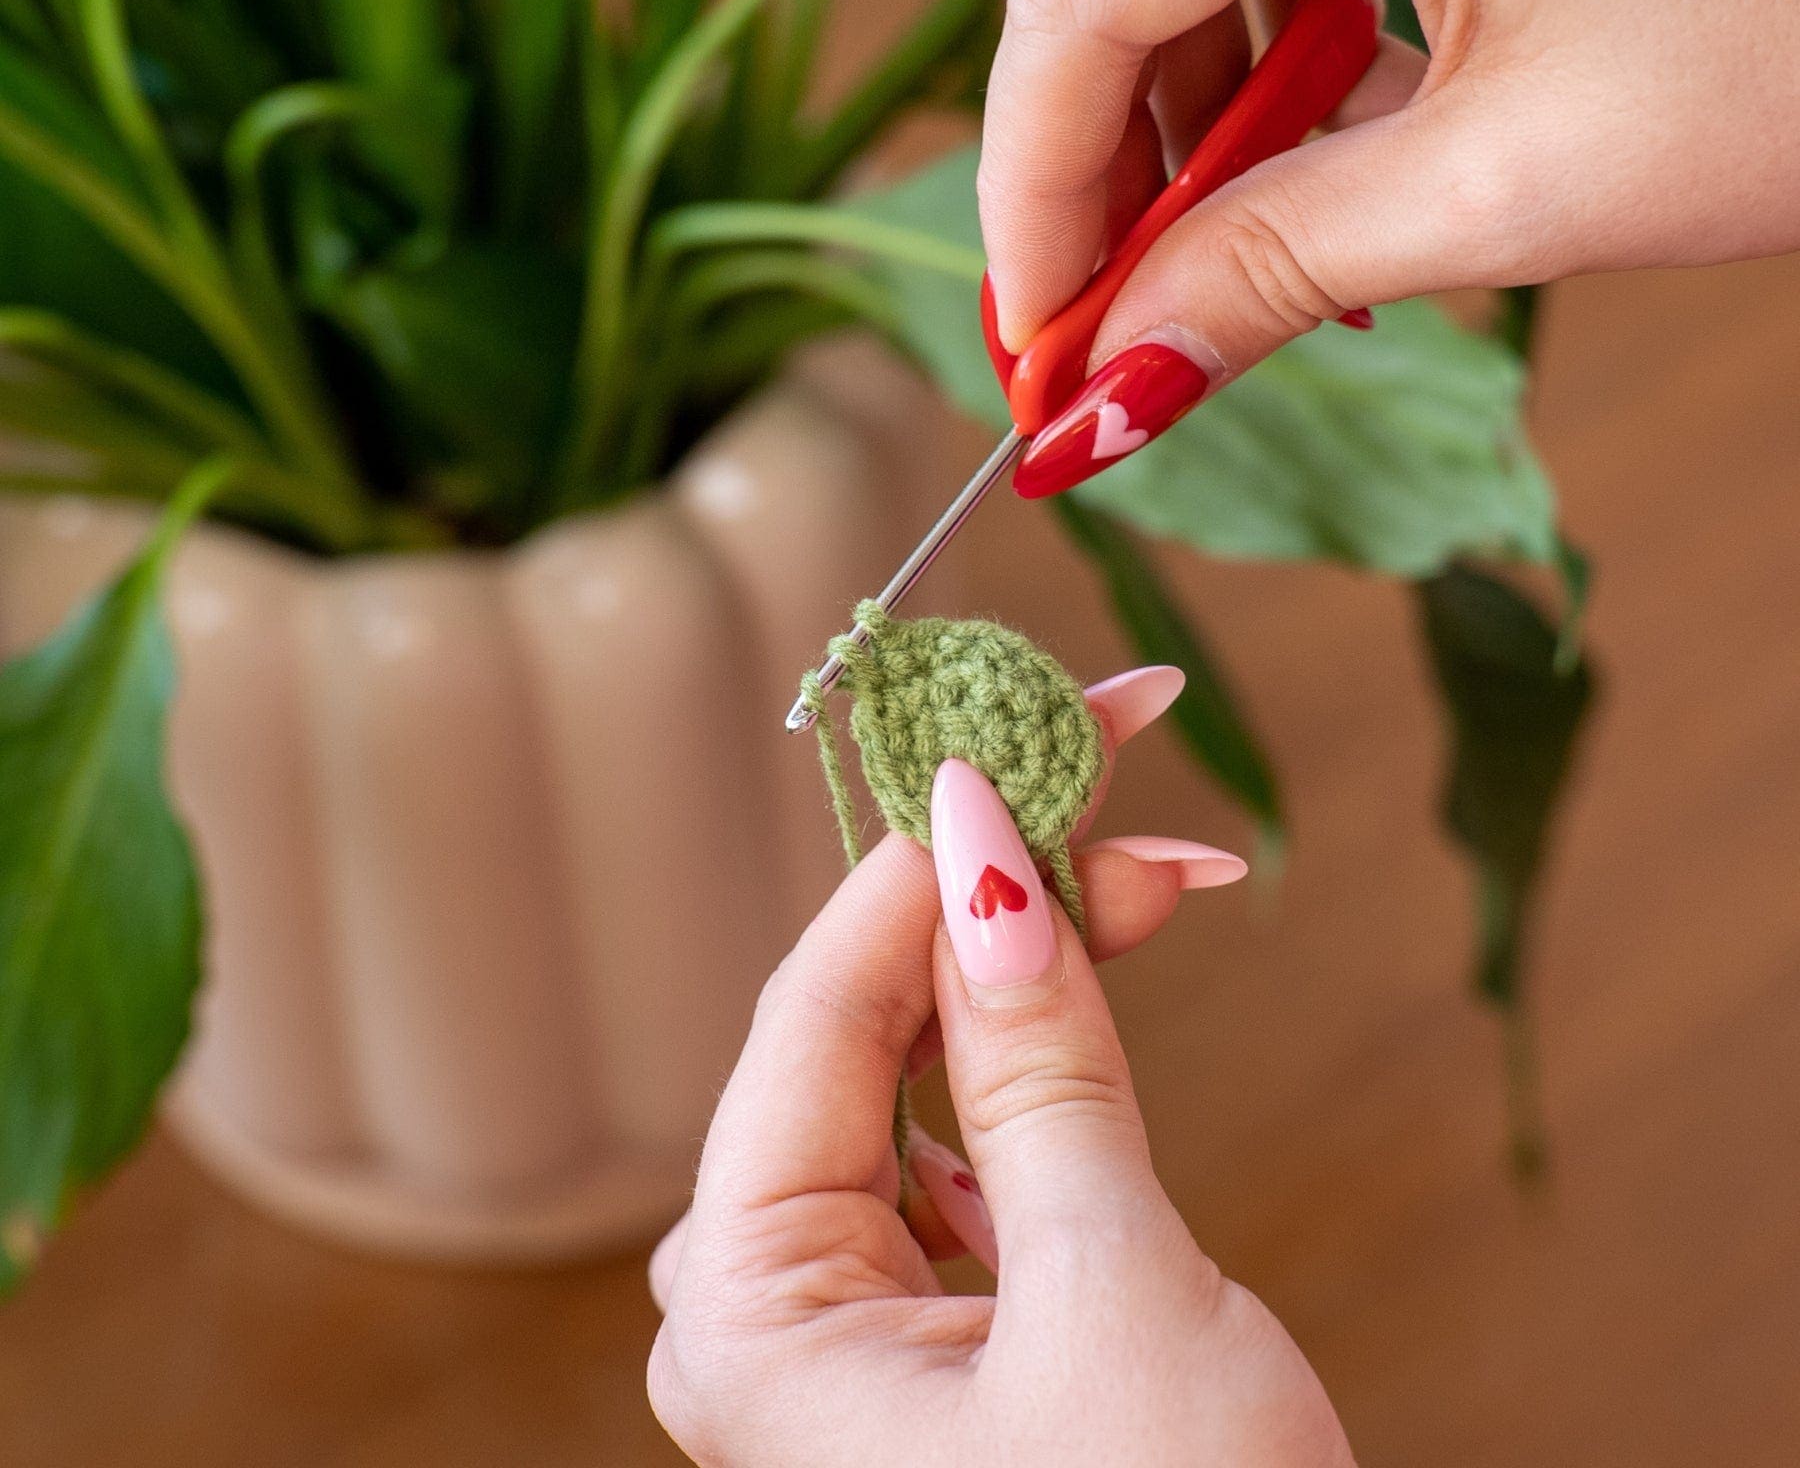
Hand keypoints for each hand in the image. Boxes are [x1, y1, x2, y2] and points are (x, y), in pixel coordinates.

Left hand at [647, 668, 1350, 1466]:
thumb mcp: (1110, 1293)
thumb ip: (1040, 1060)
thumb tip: (986, 842)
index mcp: (747, 1311)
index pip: (820, 1006)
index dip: (931, 853)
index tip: (1034, 732)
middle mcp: (770, 1306)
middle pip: (873, 1024)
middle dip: (1004, 894)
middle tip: (1130, 775)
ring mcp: (852, 1318)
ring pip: (928, 1072)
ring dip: (1037, 961)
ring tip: (1152, 868)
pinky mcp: (936, 1327)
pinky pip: (968, 1145)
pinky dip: (1047, 1060)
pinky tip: (1104, 979)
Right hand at [981, 0, 1799, 494]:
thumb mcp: (1511, 190)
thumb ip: (1268, 275)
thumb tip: (1107, 389)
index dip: (1031, 188)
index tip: (1036, 336)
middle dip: (1072, 139)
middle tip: (1097, 302)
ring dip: (1148, 88)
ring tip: (1208, 236)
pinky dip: (1232, 25)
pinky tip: (1287, 134)